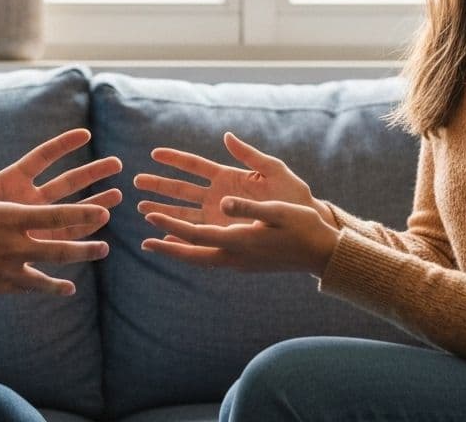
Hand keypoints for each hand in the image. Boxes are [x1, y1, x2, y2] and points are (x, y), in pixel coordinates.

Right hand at [0, 116, 109, 297]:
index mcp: (6, 217)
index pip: (54, 214)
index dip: (82, 212)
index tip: (104, 209)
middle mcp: (12, 244)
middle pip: (60, 243)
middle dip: (87, 239)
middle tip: (109, 236)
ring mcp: (7, 268)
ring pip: (51, 266)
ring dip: (77, 259)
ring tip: (100, 254)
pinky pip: (32, 285)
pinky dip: (51, 286)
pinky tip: (67, 289)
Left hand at [0, 127, 122, 240]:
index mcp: (10, 181)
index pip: (41, 158)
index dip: (62, 146)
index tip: (85, 134)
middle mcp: (26, 201)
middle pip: (64, 183)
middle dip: (90, 174)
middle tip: (116, 164)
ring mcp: (31, 225)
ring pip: (69, 212)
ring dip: (93, 205)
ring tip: (118, 197)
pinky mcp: (32, 247)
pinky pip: (61, 241)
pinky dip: (80, 237)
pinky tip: (100, 234)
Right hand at [134, 132, 330, 226]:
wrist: (308, 226)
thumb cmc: (294, 196)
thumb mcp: (274, 171)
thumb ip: (250, 155)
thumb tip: (227, 136)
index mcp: (229, 177)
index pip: (195, 166)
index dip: (175, 159)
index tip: (154, 153)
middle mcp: (219, 197)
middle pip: (182, 190)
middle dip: (159, 185)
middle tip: (136, 181)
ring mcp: (220, 216)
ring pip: (184, 212)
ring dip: (163, 210)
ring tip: (142, 209)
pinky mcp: (224, 233)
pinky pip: (198, 235)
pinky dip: (180, 237)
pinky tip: (163, 238)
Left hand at [141, 196, 337, 274]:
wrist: (322, 253)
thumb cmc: (302, 227)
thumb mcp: (277, 210)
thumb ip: (247, 207)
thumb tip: (222, 203)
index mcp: (240, 241)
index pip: (196, 234)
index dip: (170, 225)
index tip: (149, 217)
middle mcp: (236, 255)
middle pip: (193, 254)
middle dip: (167, 248)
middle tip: (144, 244)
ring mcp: (240, 261)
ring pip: (201, 258)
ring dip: (179, 249)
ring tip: (159, 243)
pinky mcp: (246, 262)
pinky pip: (213, 257)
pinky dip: (197, 251)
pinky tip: (191, 246)